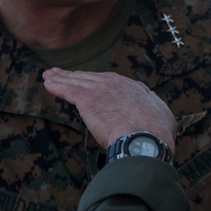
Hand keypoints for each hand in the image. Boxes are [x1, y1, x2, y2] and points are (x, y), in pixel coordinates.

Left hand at [42, 68, 176, 151]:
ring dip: (61, 78)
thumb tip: (158, 116)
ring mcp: (101, 90)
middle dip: (75, 75)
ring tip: (49, 75)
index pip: (110, 81)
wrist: (145, 137)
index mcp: (133, 88)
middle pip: (90, 77)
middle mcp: (116, 84)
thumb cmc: (157, 133)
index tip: (89, 81)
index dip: (97, 81)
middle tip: (61, 73)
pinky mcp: (87, 100)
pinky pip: (67, 90)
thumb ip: (155, 112)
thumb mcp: (163, 117)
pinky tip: (47, 83)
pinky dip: (56, 86)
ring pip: (76, 81)